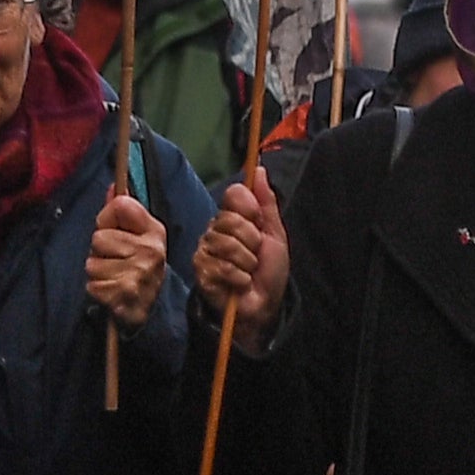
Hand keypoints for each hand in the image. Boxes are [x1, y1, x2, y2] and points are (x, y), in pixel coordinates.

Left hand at [87, 189, 169, 330]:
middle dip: (100, 251)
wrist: (148, 309)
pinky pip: (91, 285)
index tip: (114, 230)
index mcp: (154, 231)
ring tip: (113, 277)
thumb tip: (113, 187)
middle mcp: (150, 251)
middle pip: (99, 237)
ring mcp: (138, 274)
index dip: (107, 218)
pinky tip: (111, 291)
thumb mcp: (139, 236)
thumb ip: (124, 212)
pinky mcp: (124, 295)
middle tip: (115, 260)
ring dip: (97, 272)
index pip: (119, 205)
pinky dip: (97, 289)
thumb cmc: (139, 266)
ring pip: (92, 263)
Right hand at [195, 166, 290, 339]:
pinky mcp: (200, 270)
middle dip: (251, 240)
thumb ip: (266, 202)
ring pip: (226, 243)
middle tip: (256, 254)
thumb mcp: (274, 233)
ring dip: (247, 261)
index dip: (249, 207)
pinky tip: (239, 283)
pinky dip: (238, 277)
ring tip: (248, 271)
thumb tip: (259, 169)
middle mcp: (215, 229)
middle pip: (230, 219)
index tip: (258, 221)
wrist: (264, 305)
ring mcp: (205, 249)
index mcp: (233, 217)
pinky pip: (220, 265)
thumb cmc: (269, 270)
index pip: (233, 194)